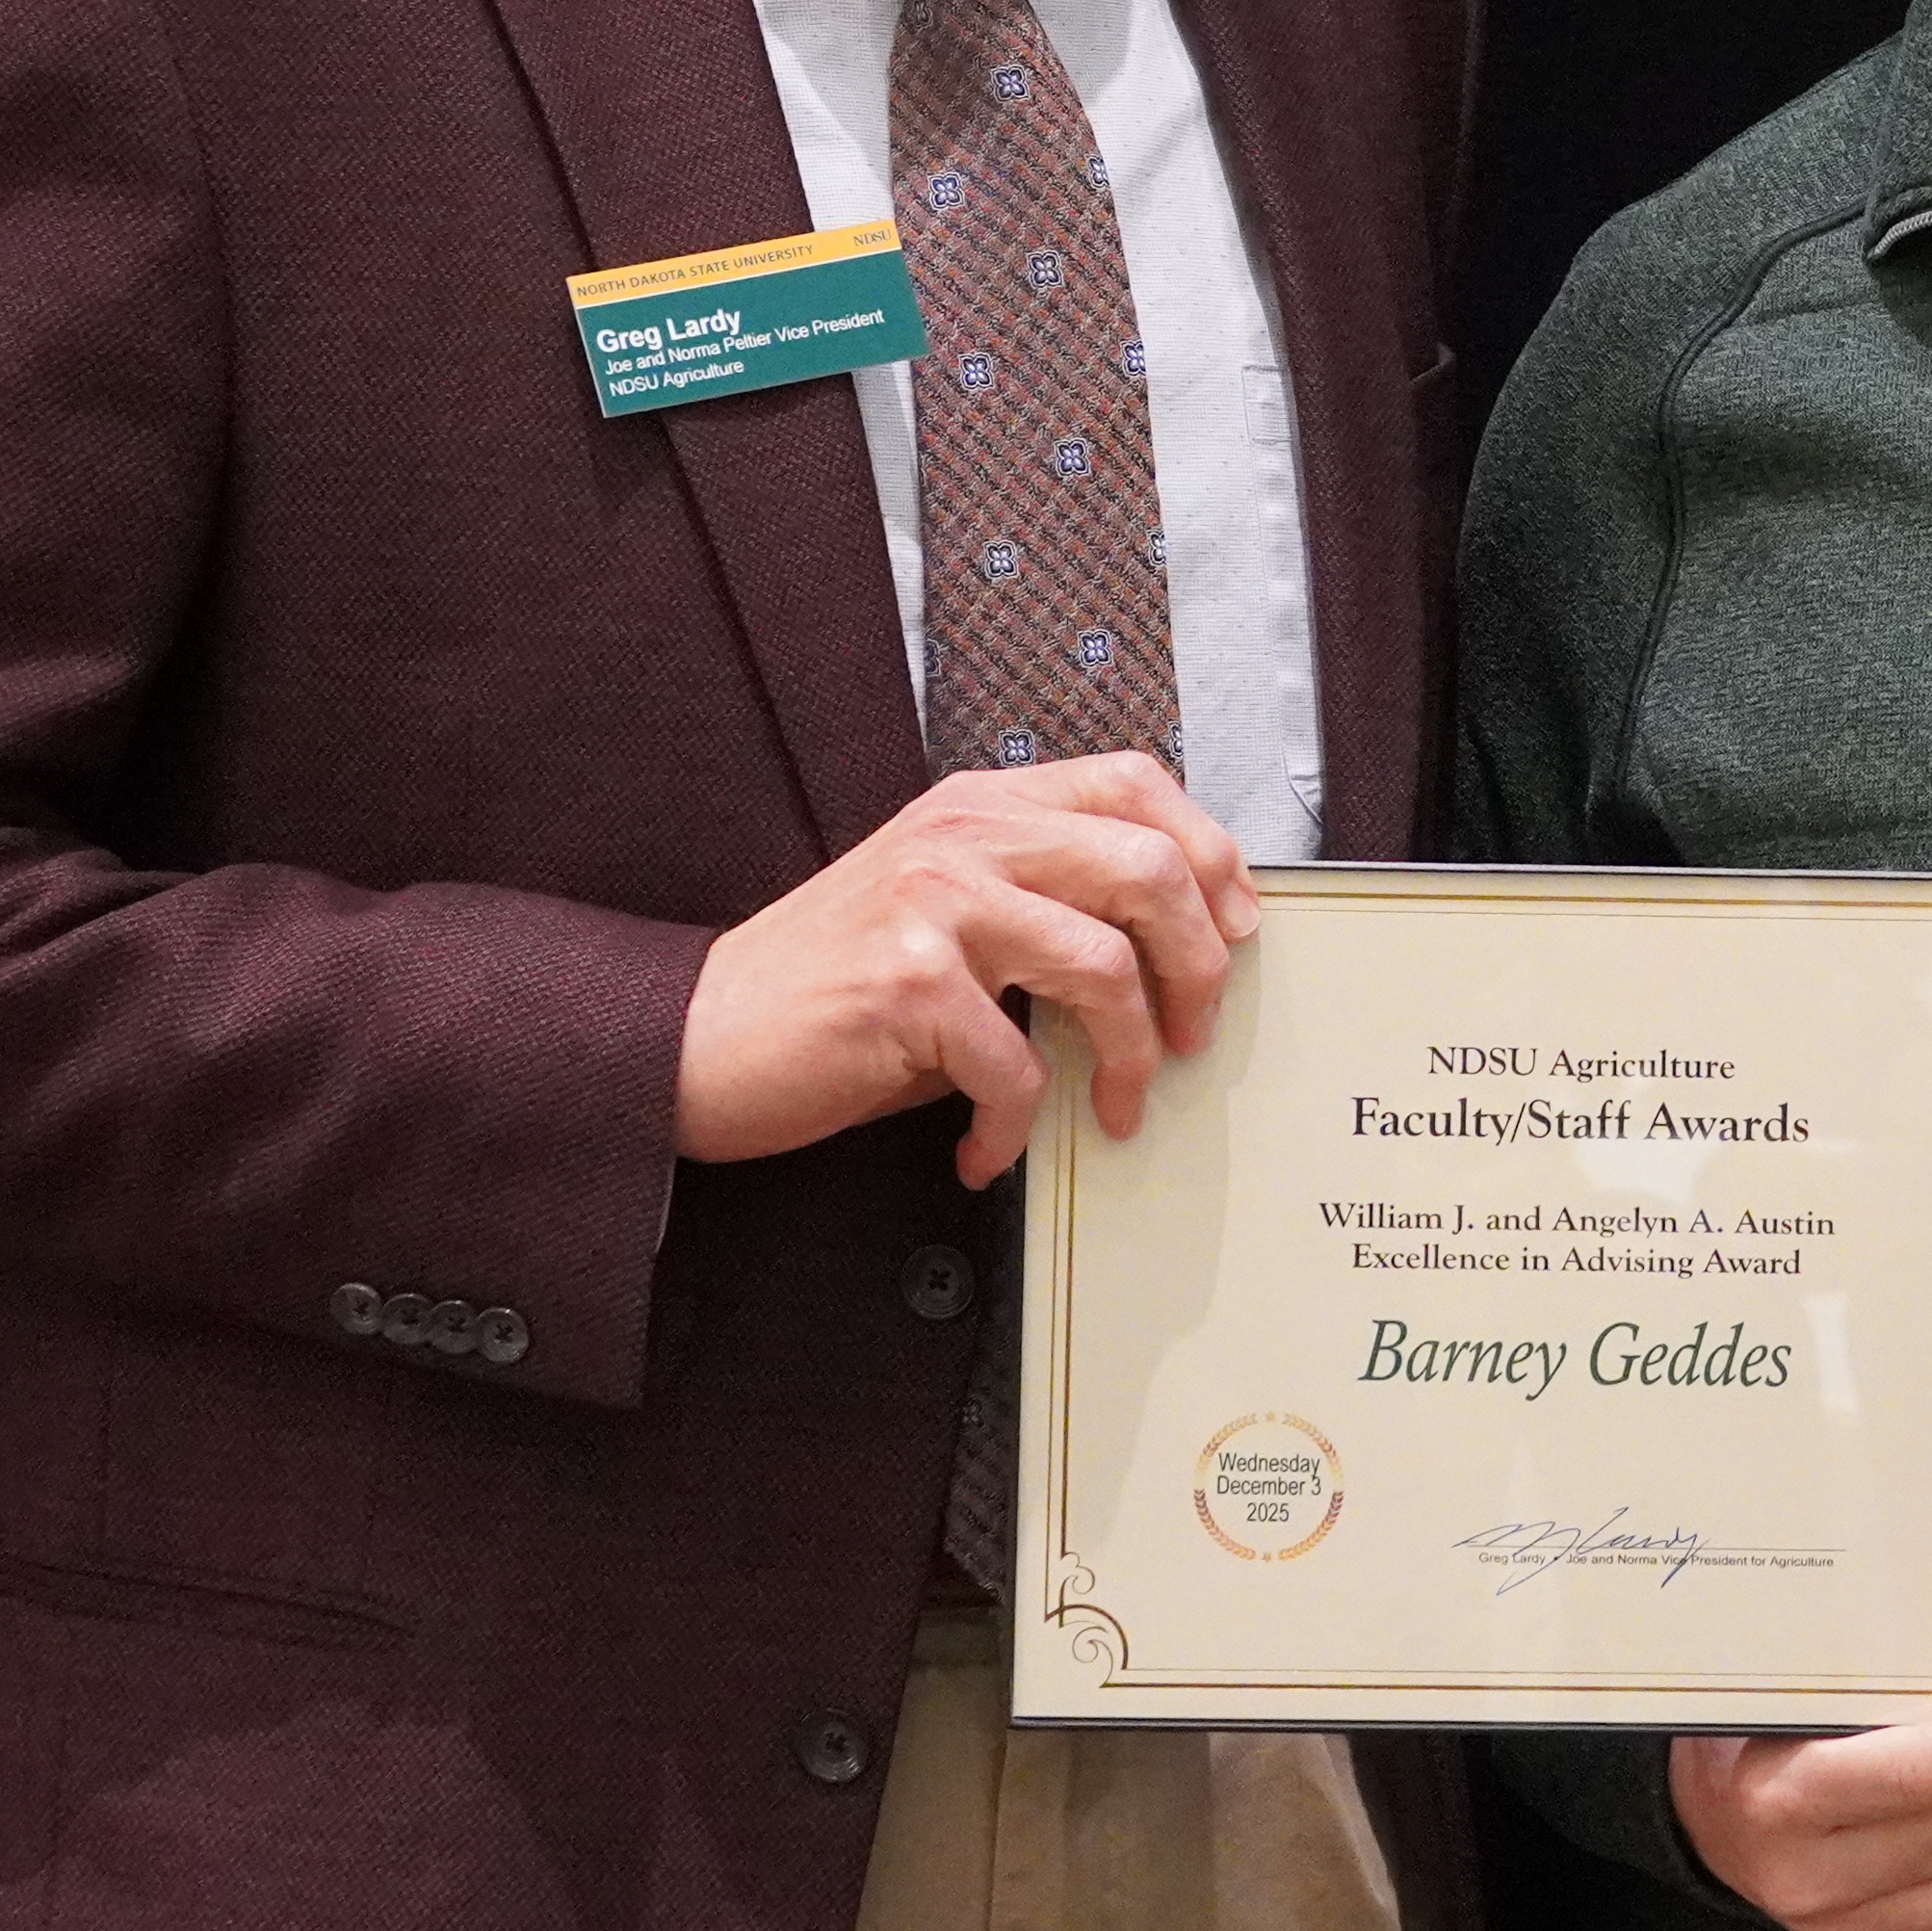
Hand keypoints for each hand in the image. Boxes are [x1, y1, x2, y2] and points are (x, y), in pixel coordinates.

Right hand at [676, 755, 1255, 1185]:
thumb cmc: (831, 987)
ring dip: (1129, 1059)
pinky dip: (1016, 1127)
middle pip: (1147, 868)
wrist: (696, 1035)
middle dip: (1198, 968)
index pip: (1134, 781)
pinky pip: (1019, 1065)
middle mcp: (963, 837)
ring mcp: (934, 904)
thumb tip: (1174, 949)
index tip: (1235, 930)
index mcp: (981, 805)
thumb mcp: (942, 906)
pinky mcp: (907, 984)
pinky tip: (986, 1149)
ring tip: (1113, 1107)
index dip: (1208, 853)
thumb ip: (1037, 897)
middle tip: (1191, 1036)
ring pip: (1104, 967)